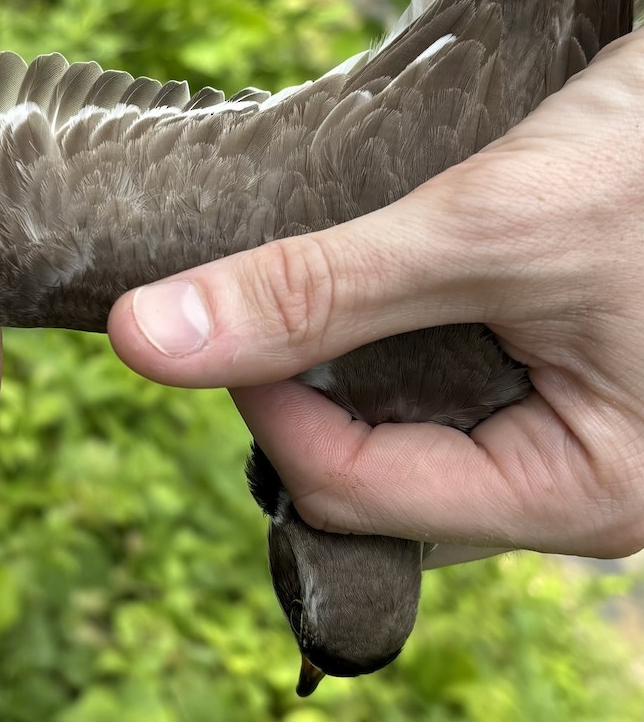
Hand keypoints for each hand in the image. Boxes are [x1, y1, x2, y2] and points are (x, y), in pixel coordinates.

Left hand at [108, 30, 643, 560]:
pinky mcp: (561, 370)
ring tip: (315, 292)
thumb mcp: (486, 228)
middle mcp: (574, 479)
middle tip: (271, 303)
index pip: (350, 493)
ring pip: (403, 434)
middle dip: (304, 399)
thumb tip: (142, 338)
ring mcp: (570, 427)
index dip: (263, 405)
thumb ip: (319, 291)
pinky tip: (366, 284)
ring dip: (343, 367)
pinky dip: (387, 339)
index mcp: (577, 492)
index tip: (223, 311)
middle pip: (374, 478)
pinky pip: (444, 388)